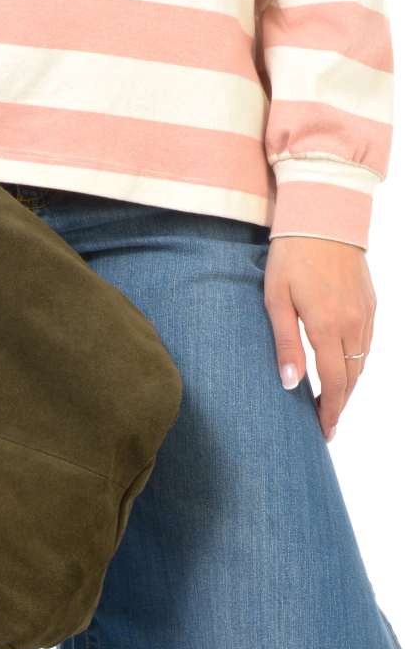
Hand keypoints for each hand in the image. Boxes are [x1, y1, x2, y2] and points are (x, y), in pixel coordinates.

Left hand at [264, 236, 375, 440]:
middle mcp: (353, 324)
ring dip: (349, 384)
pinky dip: (357, 360)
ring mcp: (366, 313)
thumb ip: (285, 343)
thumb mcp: (276, 298)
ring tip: (331, 400)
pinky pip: (367, 342)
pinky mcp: (371, 302)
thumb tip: (291, 384)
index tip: (323, 432)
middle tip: (325, 424)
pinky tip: (344, 364)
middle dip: (340, 404)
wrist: (323, 216)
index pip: (335, 384)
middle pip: (352, 379)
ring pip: (362, 362)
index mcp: (328, 326)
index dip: (330, 411)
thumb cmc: (291, 256)